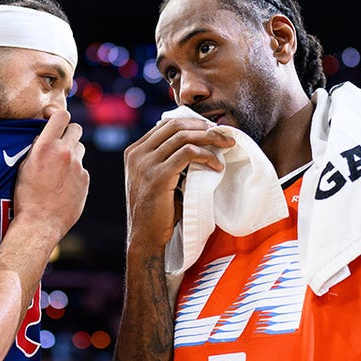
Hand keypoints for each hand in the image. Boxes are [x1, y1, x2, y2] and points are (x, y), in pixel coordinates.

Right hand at [13, 107, 89, 242]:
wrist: (40, 223)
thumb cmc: (26, 196)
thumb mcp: (24, 166)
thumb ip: (38, 148)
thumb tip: (44, 138)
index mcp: (47, 146)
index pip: (61, 115)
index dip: (57, 114)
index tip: (51, 118)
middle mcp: (66, 153)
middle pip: (76, 128)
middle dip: (68, 132)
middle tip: (60, 141)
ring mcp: (78, 167)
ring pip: (80, 149)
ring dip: (71, 153)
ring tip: (59, 168)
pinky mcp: (85, 180)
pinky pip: (81, 169)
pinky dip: (74, 173)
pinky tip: (63, 185)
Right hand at [123, 117, 233, 248]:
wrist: (144, 236)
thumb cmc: (156, 210)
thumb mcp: (157, 178)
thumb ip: (166, 160)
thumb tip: (194, 144)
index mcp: (135, 151)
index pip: (165, 125)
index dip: (191, 123)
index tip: (210, 129)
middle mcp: (137, 154)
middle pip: (175, 125)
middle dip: (203, 127)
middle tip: (223, 134)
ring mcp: (146, 164)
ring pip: (183, 137)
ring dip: (209, 139)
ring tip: (226, 146)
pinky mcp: (159, 176)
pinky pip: (188, 154)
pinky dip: (206, 156)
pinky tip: (217, 166)